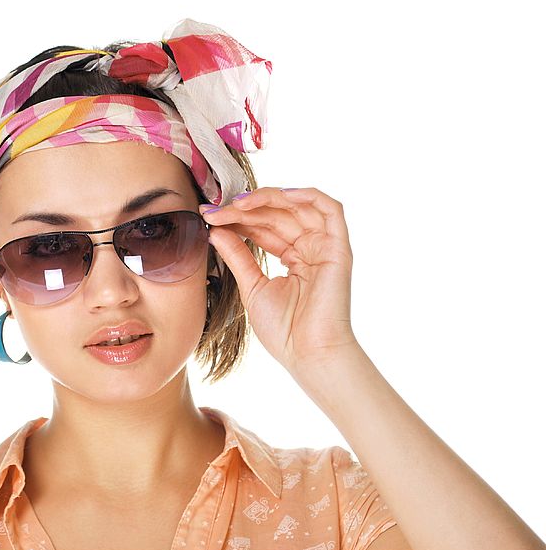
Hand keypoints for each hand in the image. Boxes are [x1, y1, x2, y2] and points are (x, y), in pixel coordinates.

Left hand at [200, 187, 358, 372]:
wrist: (308, 354)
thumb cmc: (284, 330)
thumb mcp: (251, 286)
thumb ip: (237, 256)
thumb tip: (215, 230)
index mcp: (292, 258)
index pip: (264, 226)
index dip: (237, 218)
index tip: (209, 216)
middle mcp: (310, 248)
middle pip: (277, 213)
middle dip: (244, 209)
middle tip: (216, 211)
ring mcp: (325, 246)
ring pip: (299, 206)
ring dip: (268, 199)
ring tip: (238, 204)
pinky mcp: (339, 248)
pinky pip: (331, 209)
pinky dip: (307, 195)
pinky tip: (279, 195)